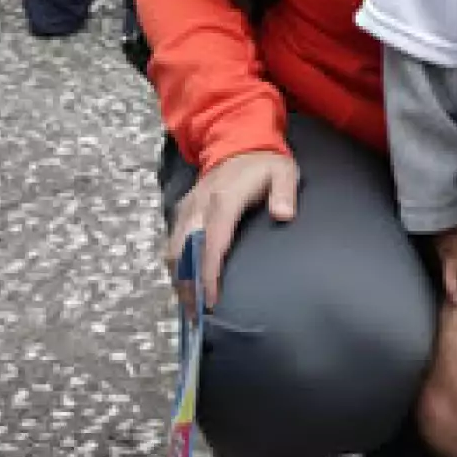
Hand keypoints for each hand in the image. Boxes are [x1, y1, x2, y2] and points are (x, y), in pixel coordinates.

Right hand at [167, 150, 299, 310]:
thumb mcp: (284, 172)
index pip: (212, 243)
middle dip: (187, 285)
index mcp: (224, 199)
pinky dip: (176, 266)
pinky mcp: (183, 210)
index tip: (212, 300)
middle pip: (183, 251)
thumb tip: (283, 215)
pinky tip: (184, 284)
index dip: (208, 274)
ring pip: (173, 249)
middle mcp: (200, 205)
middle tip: (196, 316)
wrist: (238, 139)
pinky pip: (172, 242)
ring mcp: (188, 208)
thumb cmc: (265, 163)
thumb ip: (284, 194)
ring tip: (189, 308)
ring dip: (178, 279)